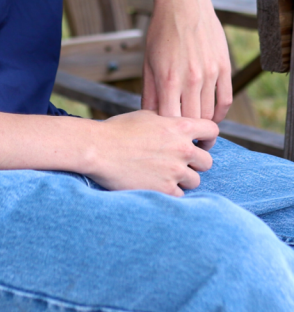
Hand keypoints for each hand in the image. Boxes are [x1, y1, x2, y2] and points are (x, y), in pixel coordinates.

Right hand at [82, 110, 217, 196]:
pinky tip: (155, 183)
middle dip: (195, 163)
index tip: (199, 143)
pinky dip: (170, 191)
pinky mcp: (165, 190)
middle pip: (207, 161)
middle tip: (177, 162)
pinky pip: (180, 195)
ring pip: (195, 181)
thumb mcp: (147, 116)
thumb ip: (169, 123)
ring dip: (182, 179)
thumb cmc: (118, 130)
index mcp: (180, 127)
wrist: (98, 149)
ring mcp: (175, 171)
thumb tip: (180, 127)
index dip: (207, 138)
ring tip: (162, 174)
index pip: (212, 131)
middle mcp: (182, 149)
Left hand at [142, 0, 232, 132]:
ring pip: (209, 113)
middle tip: (182, 142)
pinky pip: (225, 100)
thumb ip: (149, 93)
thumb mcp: (148, 61)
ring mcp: (209, 73)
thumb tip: (149, 119)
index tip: (165, 139)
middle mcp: (190, 78)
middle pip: (192, 121)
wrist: (183, 2)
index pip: (169, 121)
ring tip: (195, 130)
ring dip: (203, 124)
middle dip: (187, 134)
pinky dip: (219, 113)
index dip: (167, 133)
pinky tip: (211, 116)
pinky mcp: (223, 67)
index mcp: (167, 79)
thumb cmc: (160, 31)